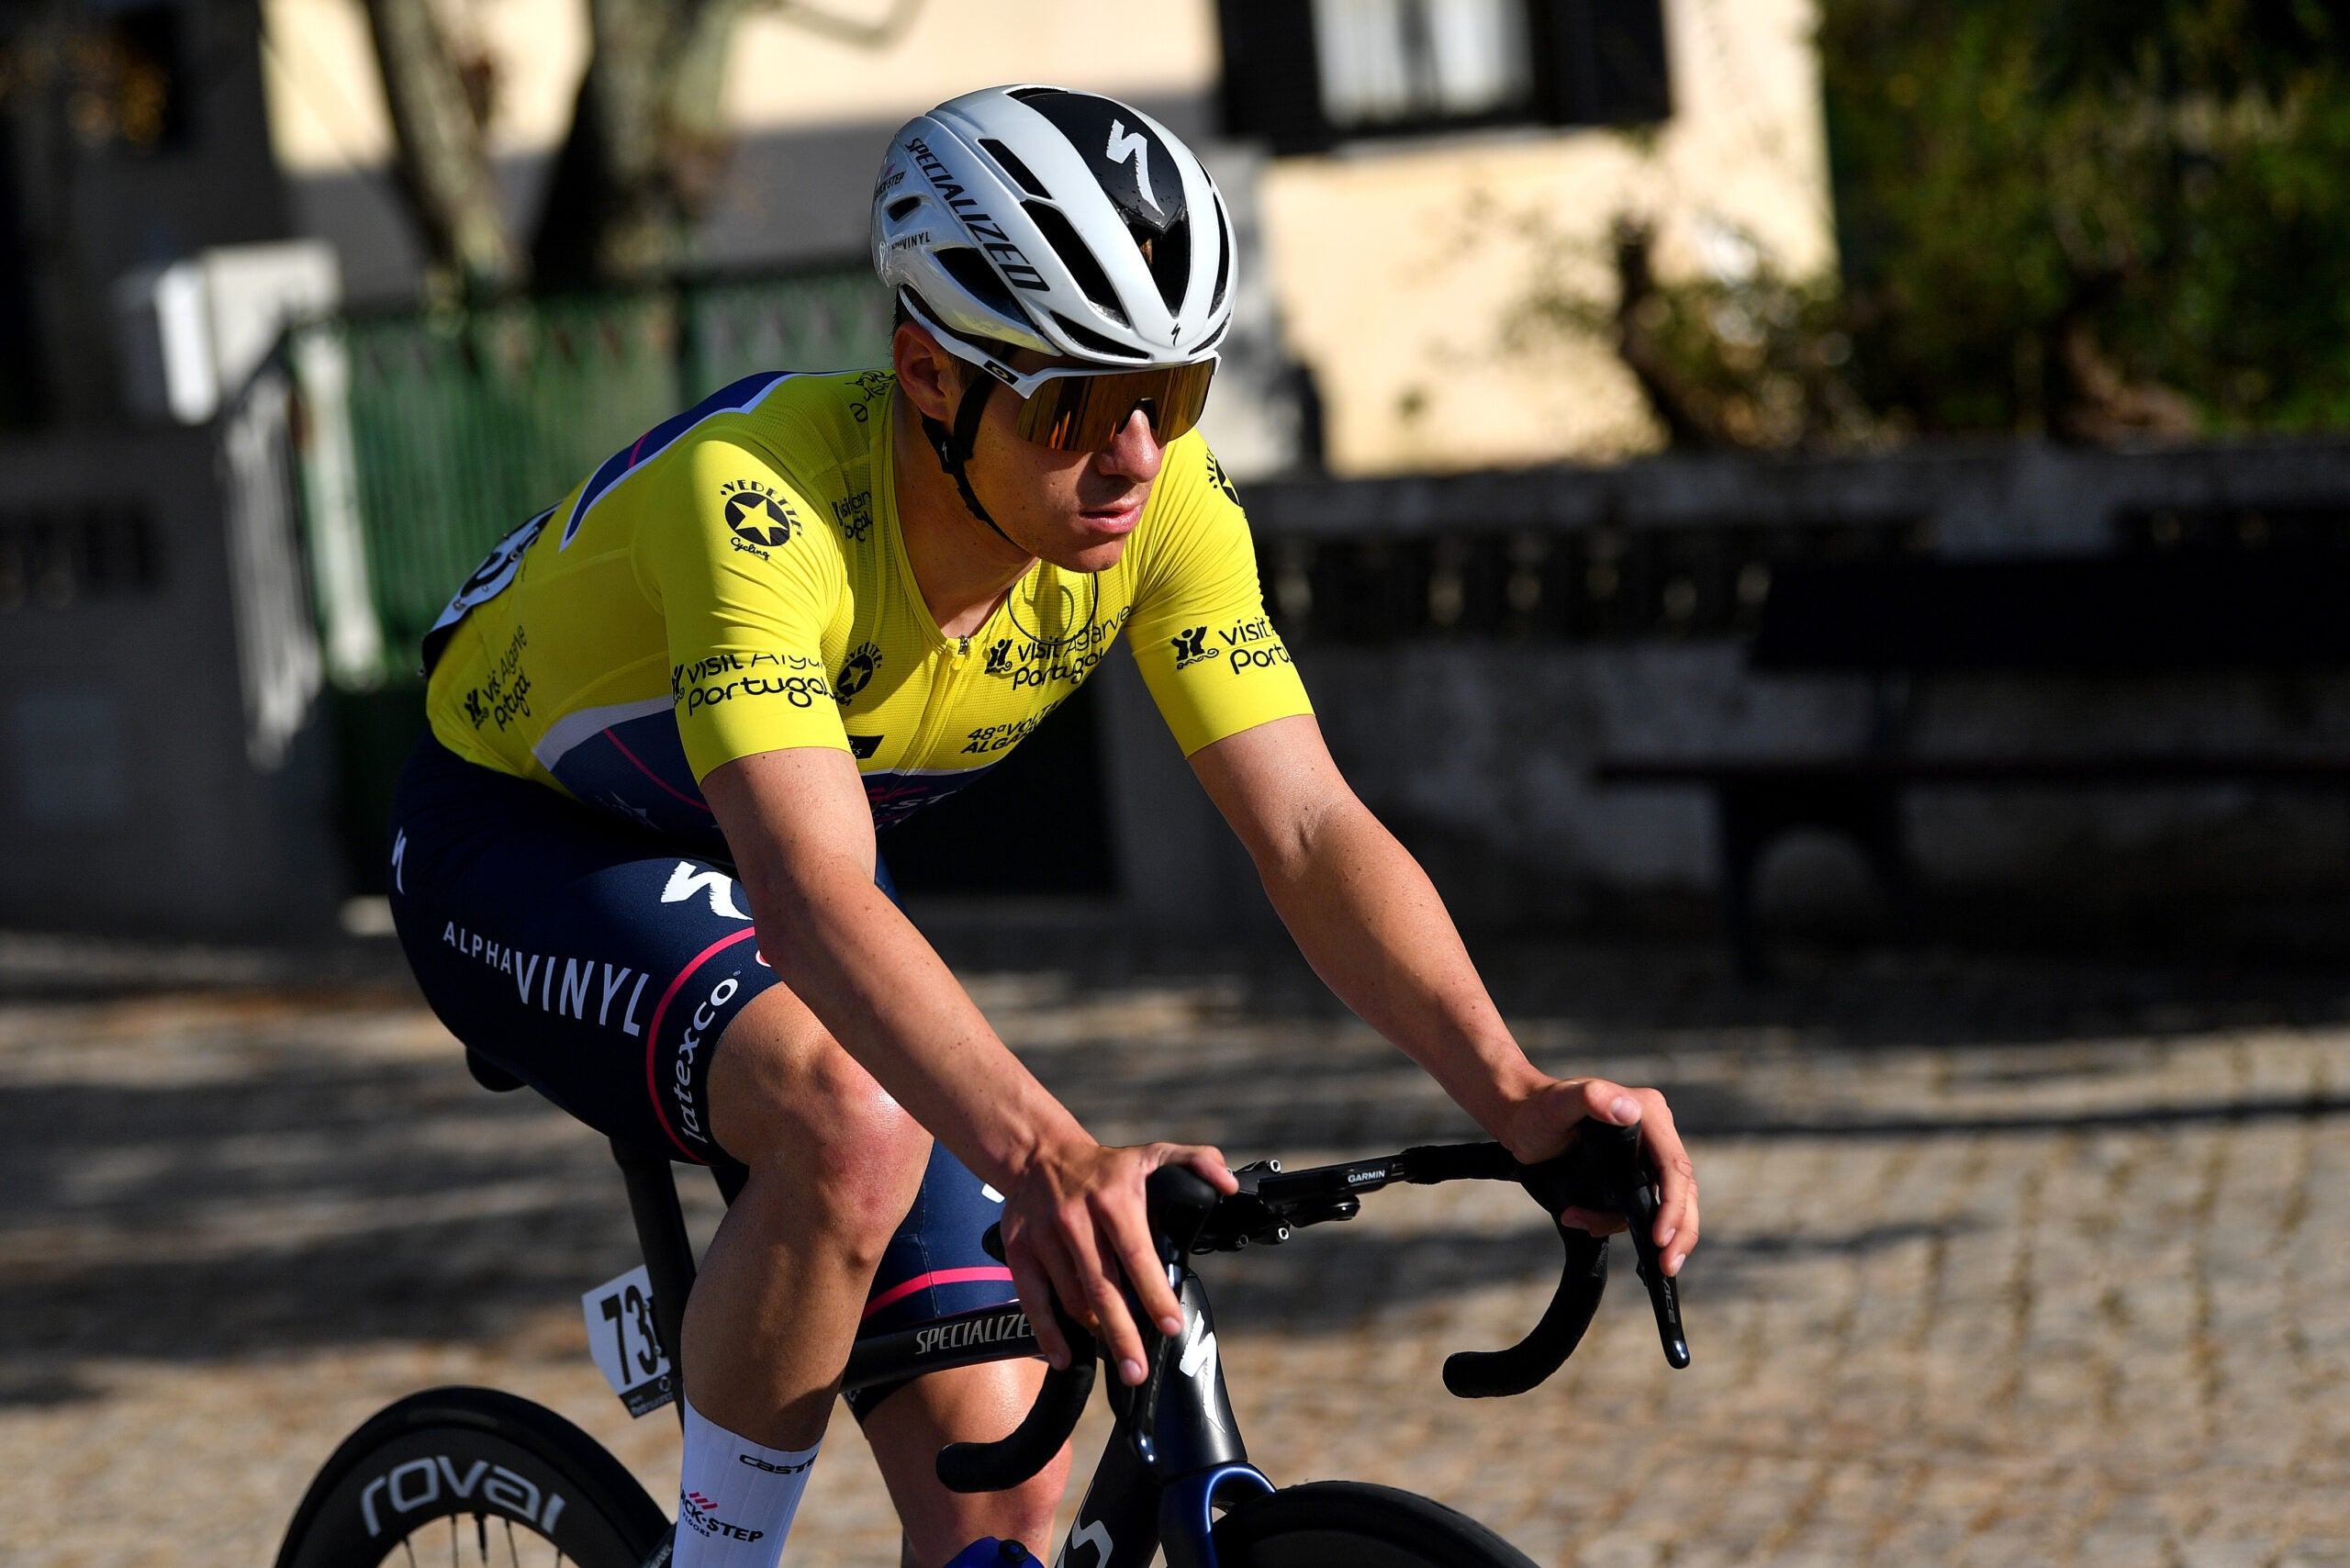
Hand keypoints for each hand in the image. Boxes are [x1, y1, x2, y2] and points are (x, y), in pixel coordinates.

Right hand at [996, 1139, 1237, 1387]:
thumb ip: (1197, 1163)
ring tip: (1120, 1357)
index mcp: (1113, 1199)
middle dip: (1122, 1334)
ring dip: (1096, 1334)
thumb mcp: (1153, 1153)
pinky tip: (1065, 1358)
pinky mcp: (1019, 1250)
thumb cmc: (1106, 1167)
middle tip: (1138, 1370)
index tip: (1170, 1325)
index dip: (1154, 1293)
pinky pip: (1033, 1299)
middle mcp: (1076, 1218)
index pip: (1136, 1254)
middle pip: (1101, 1287)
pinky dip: (1048, 1333)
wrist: (1040, 1155)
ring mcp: (1044, 1236)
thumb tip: (1229, 1186)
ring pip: (1072, 1298)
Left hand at [1499, 1078, 1698, 1277]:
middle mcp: (1654, 1132)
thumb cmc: (1537, 1109)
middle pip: (1681, 1189)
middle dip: (1678, 1231)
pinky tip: (1589, 1224)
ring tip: (1587, 1225)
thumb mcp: (1560, 1102)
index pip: (1675, 1167)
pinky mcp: (1632, 1171)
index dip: (1673, 1206)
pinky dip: (1620, 1222)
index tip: (1660, 1238)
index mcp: (1648, 1113)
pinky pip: (1640, 1204)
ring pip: (1662, 1202)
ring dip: (1636, 1228)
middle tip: (1666, 1266)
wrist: (1521, 1120)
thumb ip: (1592, 1098)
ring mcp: (1645, 1154)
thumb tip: (1629, 1110)